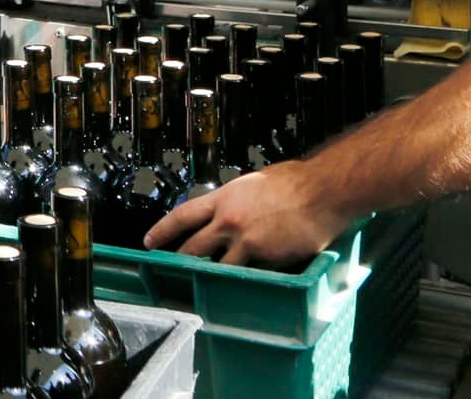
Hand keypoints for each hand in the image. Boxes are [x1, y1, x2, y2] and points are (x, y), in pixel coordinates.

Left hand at [142, 163, 353, 267]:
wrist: (320, 192)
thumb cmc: (295, 182)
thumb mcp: (254, 184)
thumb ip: (237, 200)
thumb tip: (231, 209)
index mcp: (224, 198)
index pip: (182, 215)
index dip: (162, 230)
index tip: (149, 241)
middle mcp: (228, 220)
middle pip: (193, 247)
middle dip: (180, 261)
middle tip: (171, 271)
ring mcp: (245, 242)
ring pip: (218, 268)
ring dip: (212, 277)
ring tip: (204, 287)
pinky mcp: (264, 259)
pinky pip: (249, 275)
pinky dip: (244, 281)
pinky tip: (241, 287)